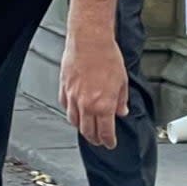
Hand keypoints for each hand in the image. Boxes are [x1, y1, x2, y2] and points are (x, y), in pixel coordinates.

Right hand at [59, 34, 128, 148]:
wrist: (90, 41)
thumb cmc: (107, 56)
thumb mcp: (122, 80)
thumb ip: (121, 100)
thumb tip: (122, 111)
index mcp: (103, 105)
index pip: (106, 131)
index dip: (108, 141)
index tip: (110, 144)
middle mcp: (86, 105)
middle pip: (88, 131)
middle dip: (95, 139)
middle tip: (99, 141)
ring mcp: (72, 98)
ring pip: (75, 122)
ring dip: (82, 129)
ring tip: (88, 130)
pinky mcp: (63, 90)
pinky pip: (66, 108)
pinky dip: (71, 114)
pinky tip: (75, 113)